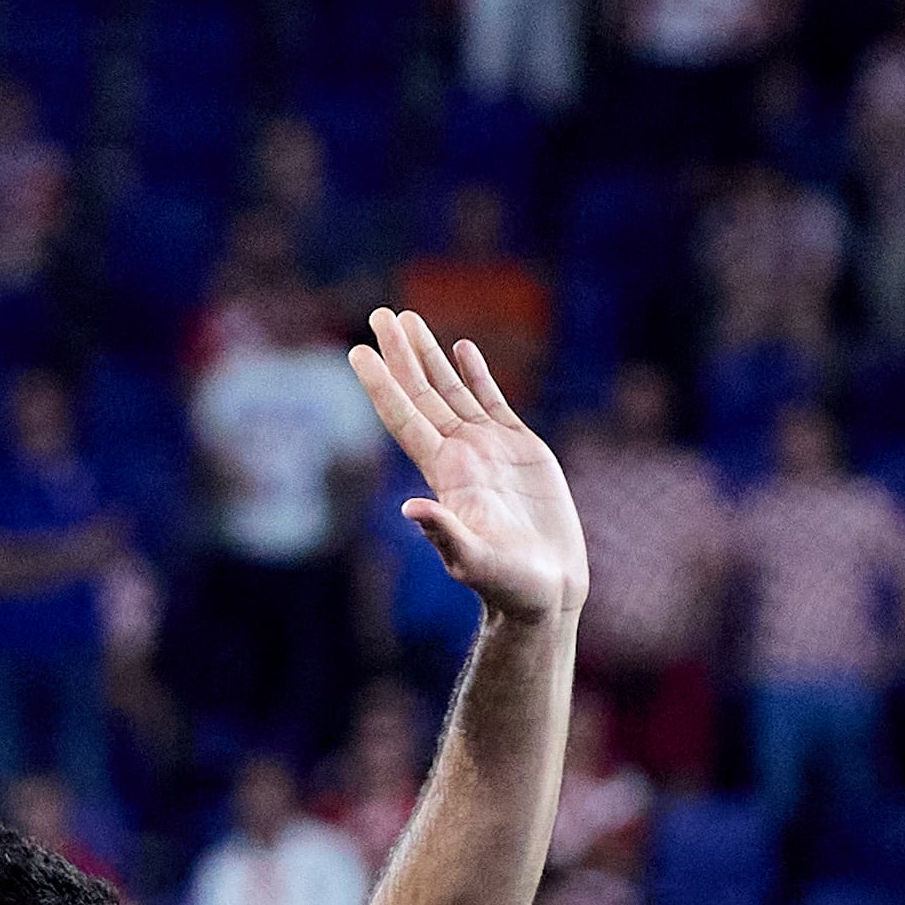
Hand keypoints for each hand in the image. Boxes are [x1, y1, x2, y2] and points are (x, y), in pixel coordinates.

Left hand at [349, 308, 586, 623]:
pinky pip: (492, 401)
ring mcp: (488, 450)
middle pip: (421, 393)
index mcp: (444, 474)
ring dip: (430, 355)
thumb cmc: (508, 584)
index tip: (357, 351)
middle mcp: (459, 455)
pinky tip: (462, 348)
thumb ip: (445, 535)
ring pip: (452, 390)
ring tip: (409, 320)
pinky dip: (476, 373)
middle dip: (401, 354)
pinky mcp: (519, 449)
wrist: (547, 590)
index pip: (405, 418)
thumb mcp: (474, 560)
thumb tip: (412, 510)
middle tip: (380, 314)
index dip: (382, 385)